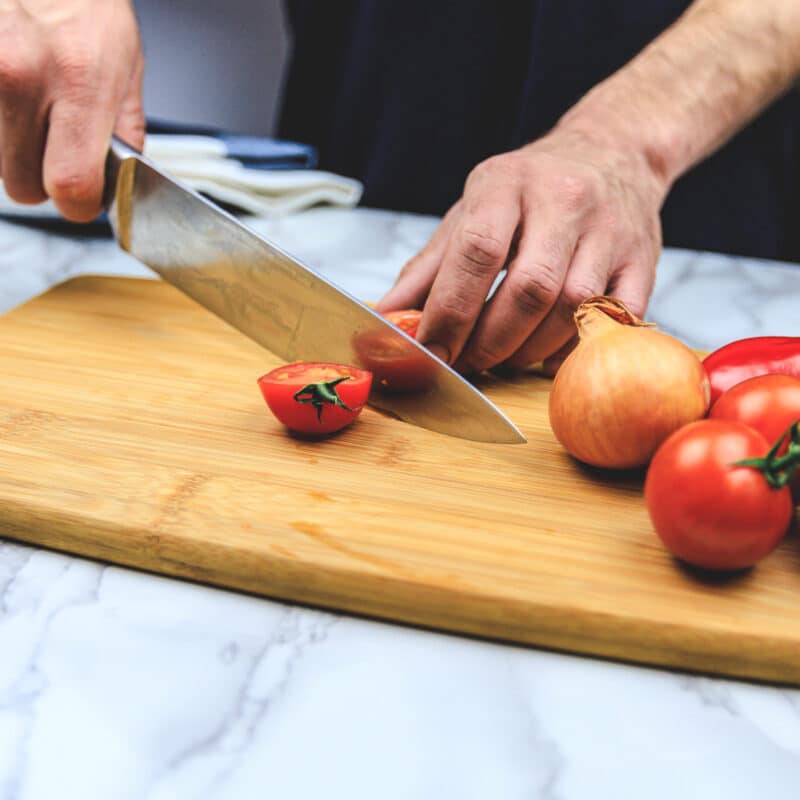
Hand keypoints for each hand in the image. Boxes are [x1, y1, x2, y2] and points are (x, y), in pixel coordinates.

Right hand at [0, 0, 143, 221]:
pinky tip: (11, 98)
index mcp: (79, 81)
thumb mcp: (127, 67)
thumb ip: (124, 134)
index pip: (71, 184)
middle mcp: (21, 74)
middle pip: (21, 185)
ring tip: (33, 113)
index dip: (78, 204)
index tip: (83, 199)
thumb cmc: (86, 4)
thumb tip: (115, 185)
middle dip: (42, 180)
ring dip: (14, 152)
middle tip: (57, 151)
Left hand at [377, 126, 667, 374]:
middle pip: (529, 290)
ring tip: (503, 358)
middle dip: (491, 341)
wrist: (614, 152)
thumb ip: (429, 267)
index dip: (451, 311)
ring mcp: (611, 229)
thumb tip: (387, 319)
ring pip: (572, 309)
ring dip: (529, 351)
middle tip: (469, 363)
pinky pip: (613, 320)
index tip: (433, 350)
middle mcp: (563, 201)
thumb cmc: (528, 190)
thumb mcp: (471, 210)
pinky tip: (546, 354)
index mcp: (506, 184)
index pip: (477, 251)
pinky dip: (574, 349)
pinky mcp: (644, 258)